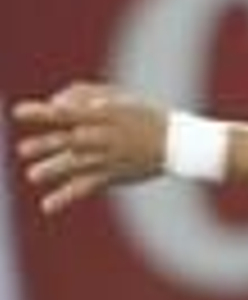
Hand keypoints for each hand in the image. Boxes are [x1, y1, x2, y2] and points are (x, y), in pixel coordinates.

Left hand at [14, 84, 165, 214]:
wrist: (177, 143)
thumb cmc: (145, 115)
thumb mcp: (120, 97)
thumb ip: (86, 94)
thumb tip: (55, 100)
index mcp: (106, 113)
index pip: (69, 111)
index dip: (44, 112)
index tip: (18, 111)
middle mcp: (105, 136)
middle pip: (71, 140)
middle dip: (47, 144)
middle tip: (23, 149)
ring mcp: (109, 157)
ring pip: (76, 164)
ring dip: (54, 169)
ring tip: (32, 174)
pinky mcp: (112, 176)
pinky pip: (86, 187)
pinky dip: (66, 196)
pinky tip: (47, 205)